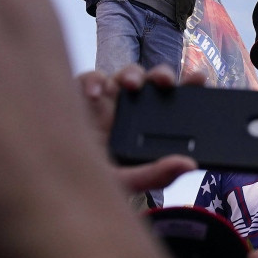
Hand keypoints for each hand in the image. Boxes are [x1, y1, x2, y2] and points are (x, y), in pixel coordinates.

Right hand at [78, 63, 201, 192]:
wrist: (57, 181)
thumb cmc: (92, 181)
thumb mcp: (127, 183)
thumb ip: (156, 175)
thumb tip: (189, 164)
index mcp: (145, 127)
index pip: (171, 102)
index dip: (187, 87)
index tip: (199, 78)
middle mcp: (127, 109)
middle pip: (150, 82)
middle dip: (161, 74)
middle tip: (165, 81)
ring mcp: (104, 100)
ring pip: (124, 75)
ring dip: (131, 74)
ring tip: (132, 85)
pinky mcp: (79, 96)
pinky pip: (88, 79)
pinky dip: (93, 80)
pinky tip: (95, 94)